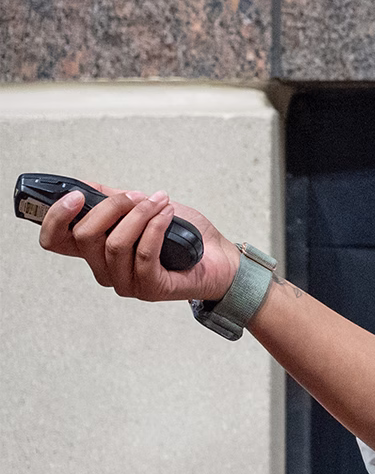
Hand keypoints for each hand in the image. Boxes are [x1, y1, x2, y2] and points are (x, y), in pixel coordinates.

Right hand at [38, 184, 239, 304]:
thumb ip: (113, 199)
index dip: (55, 218)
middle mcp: (105, 269)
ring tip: (160, 202)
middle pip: (84, 237)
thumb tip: (84, 185)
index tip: (75, 196)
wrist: (220, 258)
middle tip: (138, 195)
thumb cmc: (183, 236)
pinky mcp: (149, 288)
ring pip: (115, 244)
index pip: (55, 241)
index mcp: (97, 251)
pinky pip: (144, 254)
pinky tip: (168, 215)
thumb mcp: (144, 209)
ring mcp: (126, 282)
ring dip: (140, 215)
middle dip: (112, 207)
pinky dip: (156, 227)